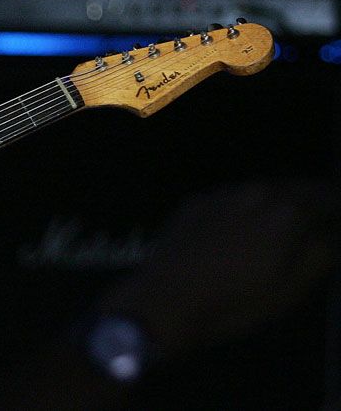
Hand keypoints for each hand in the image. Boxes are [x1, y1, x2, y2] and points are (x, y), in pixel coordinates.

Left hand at [99, 181, 338, 358]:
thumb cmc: (236, 300)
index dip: (334, 207)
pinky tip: (240, 227)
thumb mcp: (292, 287)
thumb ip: (320, 252)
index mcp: (286, 210)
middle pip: (292, 189)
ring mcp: (220, 194)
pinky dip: (243, 208)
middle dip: (307, 200)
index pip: (325, 197)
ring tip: (280, 222)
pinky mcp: (194, 203)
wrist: (165, 299)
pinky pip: (230, 200)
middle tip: (316, 217)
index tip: (334, 220)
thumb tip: (330, 231)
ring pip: (259, 191)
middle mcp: (254, 191)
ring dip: (274, 202)